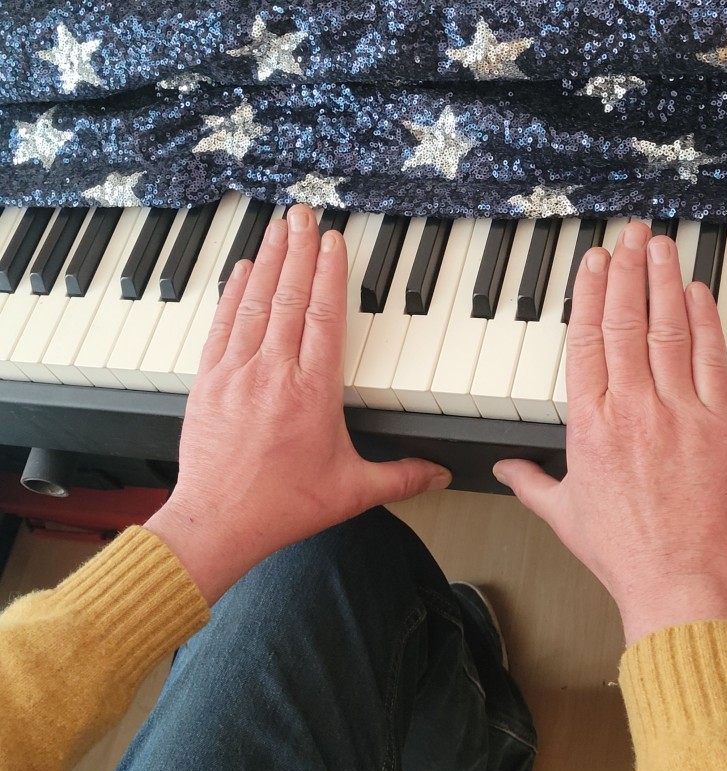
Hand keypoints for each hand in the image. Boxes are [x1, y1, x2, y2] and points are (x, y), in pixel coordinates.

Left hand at [146, 205, 450, 603]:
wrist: (218, 522)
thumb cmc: (282, 506)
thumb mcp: (351, 491)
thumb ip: (401, 477)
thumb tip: (439, 474)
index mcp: (313, 392)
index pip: (324, 316)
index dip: (329, 274)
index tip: (333, 242)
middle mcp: (274, 373)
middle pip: (289, 296)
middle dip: (298, 250)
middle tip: (304, 214)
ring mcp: (237, 373)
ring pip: (255, 302)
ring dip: (269, 260)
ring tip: (278, 226)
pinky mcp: (209, 381)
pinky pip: (223, 324)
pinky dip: (234, 292)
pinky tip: (242, 268)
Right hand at [494, 222, 726, 643]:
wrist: (679, 581)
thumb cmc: (622, 551)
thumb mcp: (562, 515)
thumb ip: (528, 482)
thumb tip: (502, 468)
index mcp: (590, 425)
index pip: (588, 341)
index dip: (591, 294)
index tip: (594, 264)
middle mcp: (632, 409)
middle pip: (627, 323)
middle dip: (628, 271)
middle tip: (630, 235)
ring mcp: (679, 413)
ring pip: (669, 330)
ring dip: (664, 282)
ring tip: (661, 246)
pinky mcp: (720, 425)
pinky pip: (710, 361)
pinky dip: (705, 323)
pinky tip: (699, 294)